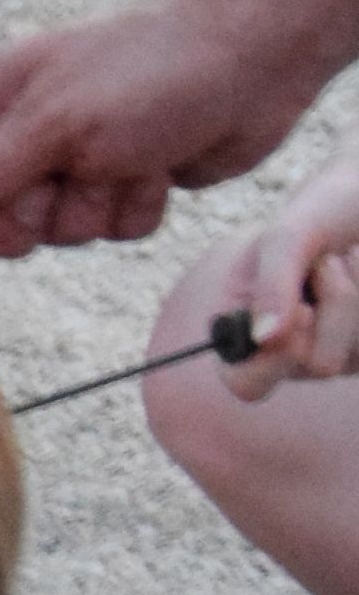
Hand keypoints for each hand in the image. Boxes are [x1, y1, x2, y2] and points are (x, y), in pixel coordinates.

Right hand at [0, 3, 312, 257]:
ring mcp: (71, 164)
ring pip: (50, 234)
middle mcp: (20, 134)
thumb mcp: (54, 120)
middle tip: (65, 176)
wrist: (255, 54)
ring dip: (92, 208)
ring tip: (126, 158)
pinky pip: (106, 233)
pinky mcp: (120, 185)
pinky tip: (158, 165)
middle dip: (29, 214)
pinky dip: (134, 208)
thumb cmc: (150, 67)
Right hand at [211, 157, 358, 396]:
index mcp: (245, 328)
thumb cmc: (321, 212)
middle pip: (319, 365)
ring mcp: (335, 351)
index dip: (272, 362)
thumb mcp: (286, 236)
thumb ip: (271, 285)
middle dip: (334, 304)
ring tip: (348, 259)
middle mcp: (287, 350)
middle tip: (327, 264)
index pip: (245, 383)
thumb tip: (263, 339)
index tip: (302, 311)